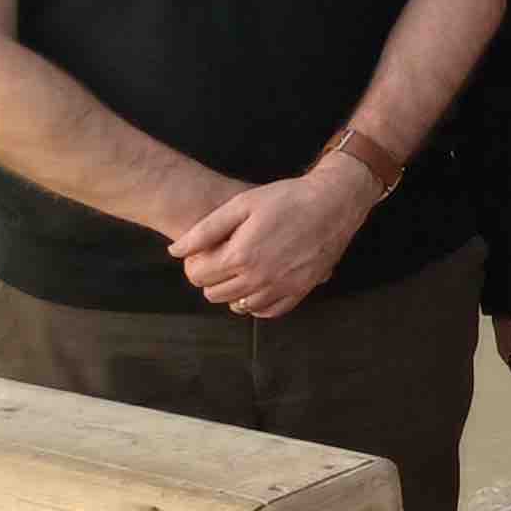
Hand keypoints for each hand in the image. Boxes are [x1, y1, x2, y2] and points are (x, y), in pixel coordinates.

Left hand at [169, 164, 376, 321]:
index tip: (206, 251)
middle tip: (224, 257)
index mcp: (240, 256)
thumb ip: (205, 230)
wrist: (334, 202)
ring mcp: (280, 288)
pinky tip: (260, 283)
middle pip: (214, 294)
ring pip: (238, 306)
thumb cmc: (287, 198)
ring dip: (233, 290)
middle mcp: (258, 279)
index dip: (195, 263)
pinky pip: (267, 311)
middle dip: (212, 277)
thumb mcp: (241, 204)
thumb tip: (176, 252)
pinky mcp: (299, 291)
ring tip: (243, 267)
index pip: (198, 276)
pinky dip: (257, 303)